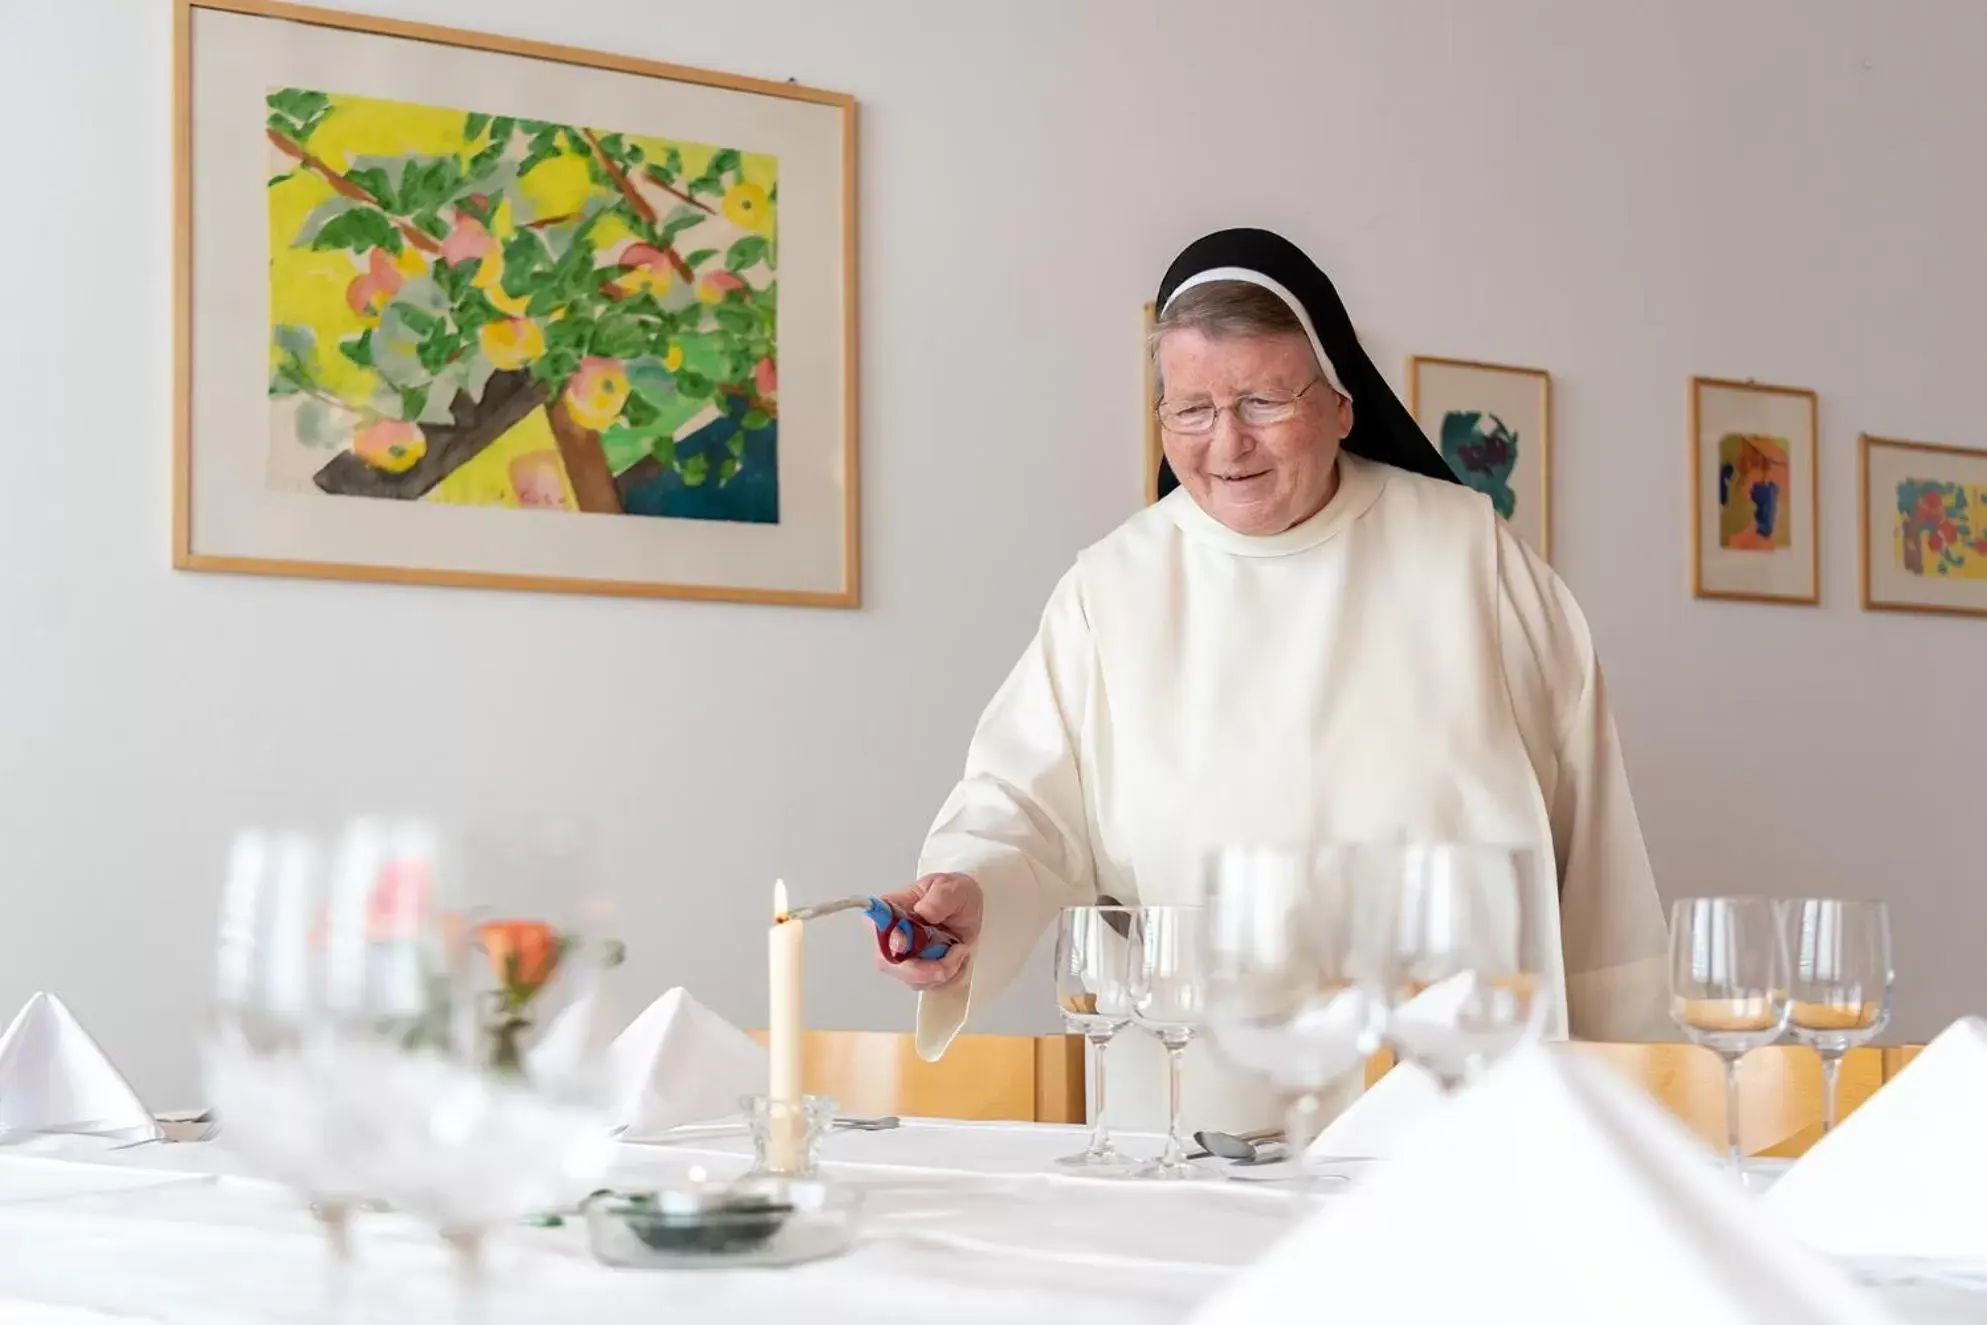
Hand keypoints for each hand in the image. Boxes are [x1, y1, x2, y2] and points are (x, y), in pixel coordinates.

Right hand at [874, 873, 981, 990]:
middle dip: (923, 968)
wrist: (967, 909)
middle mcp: (892, 937)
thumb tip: (923, 912)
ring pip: (913, 980)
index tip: (904, 944)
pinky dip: (951, 976)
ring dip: (944, 970)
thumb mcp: (950, 888)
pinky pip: (931, 986)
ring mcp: (904, 958)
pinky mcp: (919, 973)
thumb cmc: (952, 894)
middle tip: (952, 954)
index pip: (875, 927)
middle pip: (890, 964)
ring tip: (959, 949)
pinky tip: (957, 958)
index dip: (887, 940)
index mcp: (891, 910)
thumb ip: (937, 899)